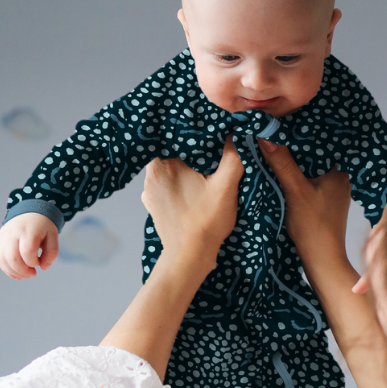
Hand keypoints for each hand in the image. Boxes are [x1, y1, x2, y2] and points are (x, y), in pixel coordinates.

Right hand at [0, 213, 59, 279]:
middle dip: (23, 271)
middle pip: (12, 258)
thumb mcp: (53, 236)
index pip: (27, 252)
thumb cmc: (43, 226)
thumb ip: (51, 253)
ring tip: (25, 275)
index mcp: (28, 231)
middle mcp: (13, 233)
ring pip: (3, 260)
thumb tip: (43, 267)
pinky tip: (17, 274)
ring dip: (14, 272)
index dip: (33, 262)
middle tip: (32, 274)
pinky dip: (7, 269)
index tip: (39, 262)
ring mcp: (4, 236)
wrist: (30, 211)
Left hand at [141, 137, 244, 266]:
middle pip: (172, 150)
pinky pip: (167, 184)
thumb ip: (233, 156)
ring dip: (184, 165)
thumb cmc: (205, 222)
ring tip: (203, 165)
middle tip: (211, 146)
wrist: (189, 257)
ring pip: (169, 167)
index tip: (209, 130)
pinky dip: (179, 181)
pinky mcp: (154, 204)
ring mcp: (149, 191)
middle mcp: (150, 175)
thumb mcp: (226, 186)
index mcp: (162, 163)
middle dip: (191, 149)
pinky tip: (193, 185)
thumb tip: (237, 132)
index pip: (175, 134)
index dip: (193, 129)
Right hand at [257, 138, 351, 274]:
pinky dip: (295, 177)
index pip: (318, 142)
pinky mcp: (324, 202)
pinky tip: (280, 172)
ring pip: (309, 169)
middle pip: (313, 155)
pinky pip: (308, 181)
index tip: (279, 123)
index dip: (299, 133)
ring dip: (293, 163)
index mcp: (339, 171)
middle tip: (272, 133)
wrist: (322, 260)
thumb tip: (265, 135)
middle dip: (293, 148)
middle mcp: (339, 178)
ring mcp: (332, 191)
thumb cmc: (313, 227)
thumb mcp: (295, 191)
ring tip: (273, 148)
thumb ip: (282, 163)